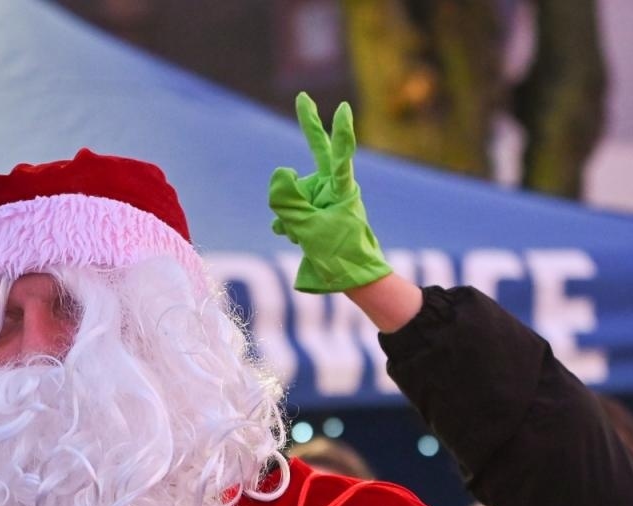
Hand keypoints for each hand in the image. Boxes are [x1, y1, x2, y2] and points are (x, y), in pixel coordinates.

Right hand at [268, 91, 392, 293]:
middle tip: (303, 98)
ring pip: (294, 195)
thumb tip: (280, 171)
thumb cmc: (339, 255)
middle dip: (309, 128)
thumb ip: (288, 201)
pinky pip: (291, 210)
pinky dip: (288, 223)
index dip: (340, 133)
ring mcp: (324, 200)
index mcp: (342, 190)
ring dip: (289, 214)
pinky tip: (293, 236)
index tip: (343, 109)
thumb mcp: (309, 230)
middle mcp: (333, 189)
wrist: (352, 279)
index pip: (341, 155)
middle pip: (319, 152)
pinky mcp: (315, 213)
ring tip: (301, 236)